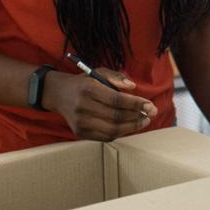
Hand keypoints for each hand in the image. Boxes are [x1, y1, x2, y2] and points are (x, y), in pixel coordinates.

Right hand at [44, 68, 158, 141]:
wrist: (58, 94)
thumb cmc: (84, 82)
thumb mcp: (99, 72)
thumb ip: (117, 77)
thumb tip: (133, 87)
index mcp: (88, 89)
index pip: (117, 100)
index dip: (136, 104)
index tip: (151, 106)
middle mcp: (82, 107)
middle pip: (116, 117)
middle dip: (138, 116)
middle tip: (152, 113)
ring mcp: (80, 122)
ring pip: (112, 130)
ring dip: (132, 127)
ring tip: (144, 121)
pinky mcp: (79, 133)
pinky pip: (105, 137)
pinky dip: (120, 132)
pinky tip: (129, 126)